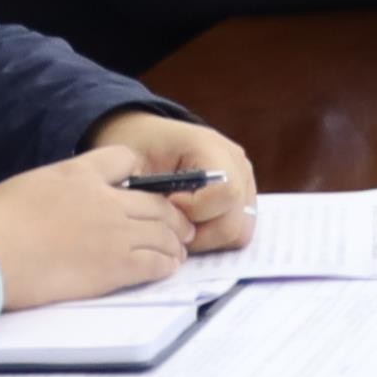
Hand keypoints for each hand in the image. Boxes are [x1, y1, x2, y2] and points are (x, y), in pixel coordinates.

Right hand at [0, 142, 201, 307]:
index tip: (144, 188)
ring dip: (174, 242)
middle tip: (180, 226)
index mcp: (79, 173)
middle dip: (172, 215)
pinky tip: (167, 268)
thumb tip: (56, 203)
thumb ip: (54, 189)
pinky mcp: (114, 266)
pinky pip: (155, 262)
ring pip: (163, 233)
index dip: (139, 173)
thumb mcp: (26, 187)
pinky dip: (166, 265)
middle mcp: (104, 199)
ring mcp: (113, 232)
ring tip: (178, 250)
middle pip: (156, 202)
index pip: (125, 158)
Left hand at [87, 110, 257, 252]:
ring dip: (207, 238)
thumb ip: (144, 193)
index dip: (194, 211)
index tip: (165, 205)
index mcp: (211, 147)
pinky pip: (238, 231)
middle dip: (200, 234)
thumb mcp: (131, 165)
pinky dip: (213, 236)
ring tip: (178, 225)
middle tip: (169, 225)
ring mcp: (245, 181)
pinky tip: (189, 224)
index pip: (225, 193)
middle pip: (236, 221)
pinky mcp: (245, 197)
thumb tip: (158, 226)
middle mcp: (237, 164)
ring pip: (240, 232)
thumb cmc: (138, 149)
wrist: (148, 138)